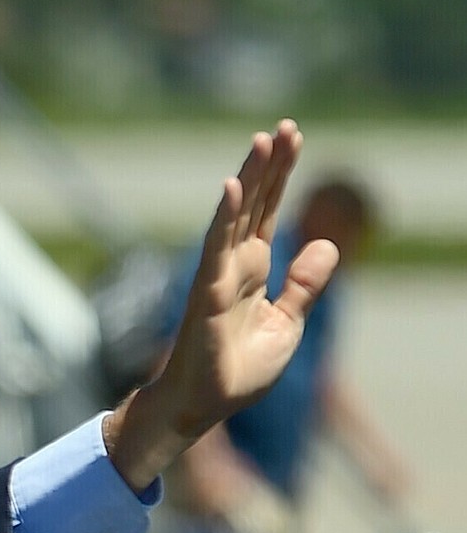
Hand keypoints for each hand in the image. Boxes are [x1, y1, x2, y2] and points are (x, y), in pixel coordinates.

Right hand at [104, 119, 339, 492]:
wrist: (205, 405)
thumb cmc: (238, 370)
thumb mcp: (287, 324)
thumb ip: (304, 285)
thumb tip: (328, 244)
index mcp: (252, 270)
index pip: (268, 212)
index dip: (280, 176)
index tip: (292, 138)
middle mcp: (233, 265)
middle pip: (254, 205)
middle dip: (269, 166)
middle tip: (283, 127)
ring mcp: (218, 276)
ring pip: (235, 217)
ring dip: (248, 179)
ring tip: (261, 141)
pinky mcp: (207, 293)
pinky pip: (215, 249)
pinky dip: (225, 218)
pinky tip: (233, 187)